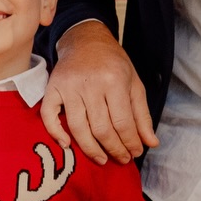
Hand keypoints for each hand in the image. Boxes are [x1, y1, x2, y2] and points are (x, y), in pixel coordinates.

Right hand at [41, 19, 157, 164]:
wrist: (86, 40)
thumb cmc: (113, 63)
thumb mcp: (134, 84)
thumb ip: (142, 115)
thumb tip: (151, 143)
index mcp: (114, 81)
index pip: (123, 122)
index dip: (130, 142)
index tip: (135, 153)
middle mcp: (90, 84)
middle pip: (101, 128)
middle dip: (114, 149)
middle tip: (122, 159)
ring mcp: (68, 87)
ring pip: (78, 127)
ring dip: (91, 149)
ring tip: (102, 159)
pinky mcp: (52, 89)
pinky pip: (49, 116)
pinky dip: (55, 133)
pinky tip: (67, 146)